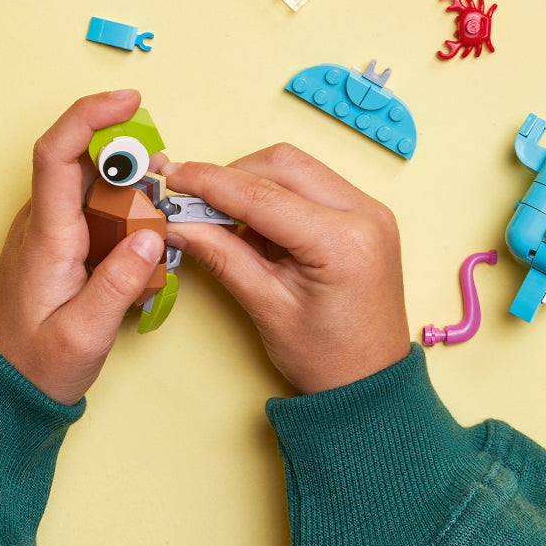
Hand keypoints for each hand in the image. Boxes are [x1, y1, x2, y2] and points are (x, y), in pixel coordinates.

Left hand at [0, 90, 164, 405]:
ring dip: (133, 193)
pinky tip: (141, 242)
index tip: (129, 101)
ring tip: (157, 225)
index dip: (90, 116)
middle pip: (86, 163)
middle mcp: (44, 221)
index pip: (57, 154)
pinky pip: (97, 209)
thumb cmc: (34, 364)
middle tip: (166, 188)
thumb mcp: (83, 334)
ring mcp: (51, 229)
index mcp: (46, 236)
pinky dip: (126, 214)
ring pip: (96, 186)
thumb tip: (153, 234)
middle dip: (131, 162)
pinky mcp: (61, 241)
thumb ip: (120, 284)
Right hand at [161, 144, 409, 394]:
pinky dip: (275, 194)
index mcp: (342, 241)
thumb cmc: (328, 358)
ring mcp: (369, 210)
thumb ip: (221, 254)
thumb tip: (180, 222)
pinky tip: (256, 226)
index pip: (260, 194)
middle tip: (193, 199)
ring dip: (252, 182)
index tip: (174, 176)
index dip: (209, 182)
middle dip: (231, 175)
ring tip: (224, 219)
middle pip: (281, 163)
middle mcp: (364, 213)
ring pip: (295, 167)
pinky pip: (310, 183)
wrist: (371, 382)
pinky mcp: (364, 214)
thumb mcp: (266, 306)